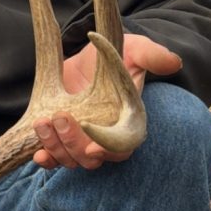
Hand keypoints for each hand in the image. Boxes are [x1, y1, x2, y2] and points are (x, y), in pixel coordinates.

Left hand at [33, 34, 181, 169]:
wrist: (90, 57)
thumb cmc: (118, 56)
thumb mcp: (135, 50)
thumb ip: (151, 55)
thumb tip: (173, 61)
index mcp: (129, 122)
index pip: (123, 146)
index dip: (110, 150)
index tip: (93, 147)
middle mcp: (108, 139)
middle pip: (94, 158)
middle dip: (74, 143)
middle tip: (60, 117)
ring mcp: (84, 143)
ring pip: (72, 159)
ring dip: (56, 147)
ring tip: (43, 123)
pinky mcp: (64, 141)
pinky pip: (55, 160)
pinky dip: (46, 160)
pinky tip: (38, 154)